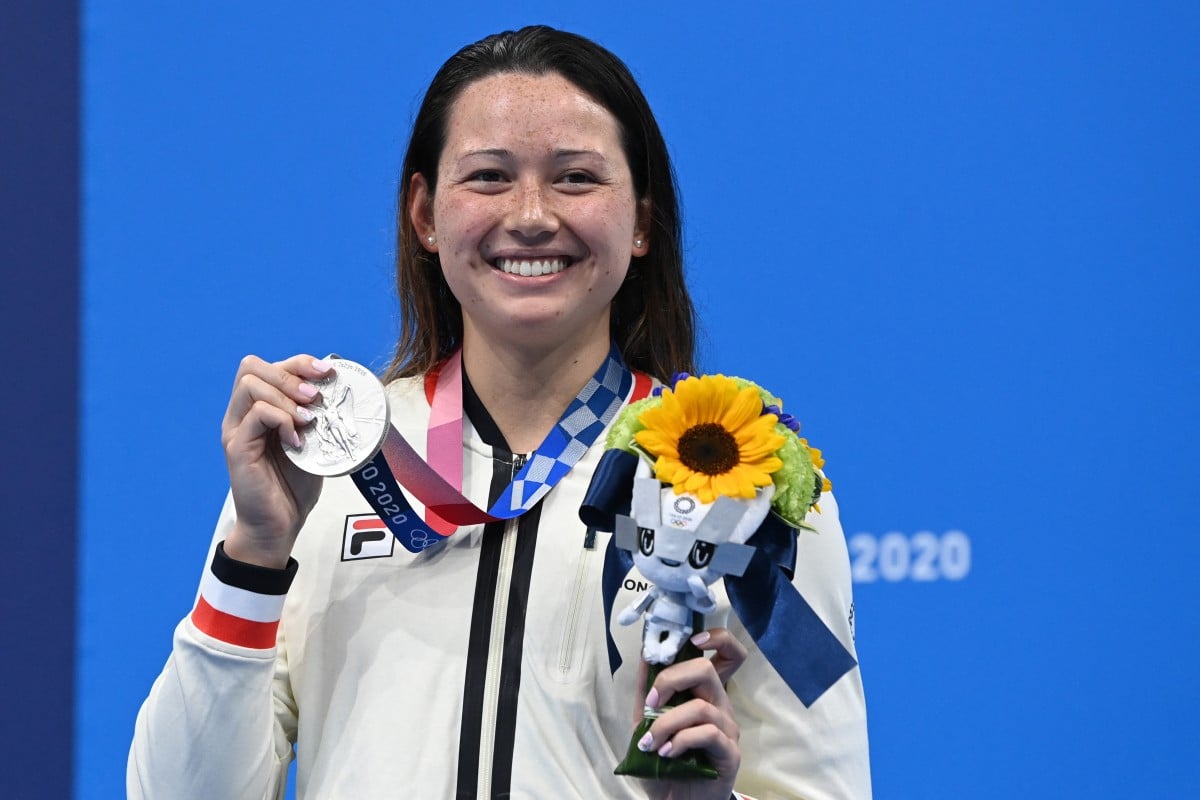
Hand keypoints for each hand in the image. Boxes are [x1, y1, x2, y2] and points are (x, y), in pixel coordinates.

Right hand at [221, 354, 330, 567]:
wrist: (279, 525)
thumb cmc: (293, 486)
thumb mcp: (312, 442)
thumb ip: (317, 415)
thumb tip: (340, 389)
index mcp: (260, 408)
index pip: (270, 366)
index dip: (300, 362)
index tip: (327, 373)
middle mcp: (242, 414)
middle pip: (252, 366)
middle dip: (291, 374)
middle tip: (315, 397)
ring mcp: (236, 429)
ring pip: (251, 385)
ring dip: (286, 396)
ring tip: (308, 419)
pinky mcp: (237, 447)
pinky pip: (256, 415)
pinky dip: (282, 421)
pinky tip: (297, 441)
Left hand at [637, 628, 748, 799]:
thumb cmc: (664, 760)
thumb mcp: (647, 720)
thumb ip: (647, 688)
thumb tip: (644, 651)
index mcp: (705, 693)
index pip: (729, 653)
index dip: (717, 638)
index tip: (693, 639)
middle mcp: (720, 705)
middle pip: (707, 670)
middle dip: (672, 679)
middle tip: (652, 700)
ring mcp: (728, 729)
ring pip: (701, 706)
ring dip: (667, 721)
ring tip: (651, 742)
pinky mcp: (729, 753)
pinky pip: (707, 734)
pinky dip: (680, 740)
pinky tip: (667, 753)